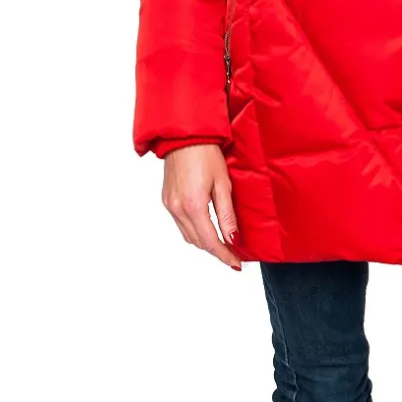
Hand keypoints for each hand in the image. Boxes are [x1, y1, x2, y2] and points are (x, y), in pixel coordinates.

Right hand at [162, 145, 241, 270]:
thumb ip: (227, 215)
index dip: (224, 255)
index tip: (236, 264)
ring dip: (205, 242)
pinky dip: (194, 231)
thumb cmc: (206, 154)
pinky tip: (206, 228)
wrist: (184, 137)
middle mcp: (177, 209)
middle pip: (198, 242)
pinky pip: (181, 225)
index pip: (211, 241)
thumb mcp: (223, 184)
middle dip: (216, 251)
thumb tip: (233, 239)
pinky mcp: (166, 201)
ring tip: (222, 244)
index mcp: (193, 205)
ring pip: (188, 236)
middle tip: (233, 254)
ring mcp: (169, 206)